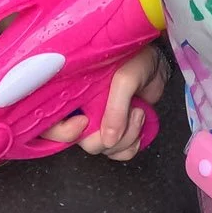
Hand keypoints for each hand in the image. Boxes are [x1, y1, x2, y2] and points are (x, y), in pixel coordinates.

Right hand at [40, 46, 165, 161]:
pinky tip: (140, 125)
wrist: (159, 63)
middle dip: (106, 137)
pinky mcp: (118, 130)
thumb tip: (107, 140)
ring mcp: (101, 123)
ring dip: (125, 138)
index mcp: (73, 94)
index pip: (51, 124)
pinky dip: (131, 146)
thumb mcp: (125, 77)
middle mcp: (83, 111)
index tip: (85, 122)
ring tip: (138, 113)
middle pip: (81, 143)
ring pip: (103, 148)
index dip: (63, 132)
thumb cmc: (138, 59)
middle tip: (128, 115)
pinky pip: (119, 153)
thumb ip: (115, 107)